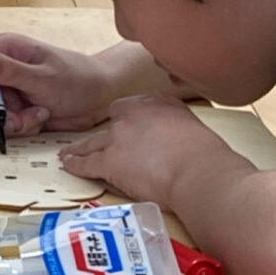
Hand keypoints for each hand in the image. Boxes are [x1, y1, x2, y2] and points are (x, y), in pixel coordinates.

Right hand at [0, 34, 130, 138]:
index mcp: (4, 49)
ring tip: (36, 116)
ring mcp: (6, 89)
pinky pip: (3, 123)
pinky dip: (19, 127)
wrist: (99, 97)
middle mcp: (0, 68)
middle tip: (16, 117)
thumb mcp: (43, 77)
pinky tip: (39, 118)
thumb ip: (10, 70)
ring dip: (11, 122)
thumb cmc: (78, 78)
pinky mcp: (14, 108)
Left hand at [59, 94, 230, 205]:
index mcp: (158, 103)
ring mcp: (119, 136)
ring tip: (70, 152)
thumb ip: (178, 128)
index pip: (134, 107)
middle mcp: (134, 114)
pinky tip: (69, 165)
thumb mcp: (194, 128)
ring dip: (81, 148)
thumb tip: (178, 141)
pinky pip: (87, 162)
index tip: (127, 128)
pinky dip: (76, 165)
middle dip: (105, 134)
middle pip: (112, 123)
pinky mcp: (109, 160)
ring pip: (94, 142)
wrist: (199, 171)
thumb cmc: (206, 156)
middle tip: (99, 142)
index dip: (128, 121)